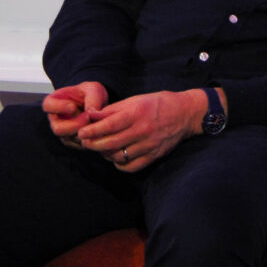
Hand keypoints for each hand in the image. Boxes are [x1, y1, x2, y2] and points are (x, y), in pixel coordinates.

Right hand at [42, 81, 108, 147]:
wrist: (98, 105)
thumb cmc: (91, 94)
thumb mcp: (94, 89)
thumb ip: (92, 98)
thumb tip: (90, 113)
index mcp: (55, 101)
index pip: (48, 105)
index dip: (58, 107)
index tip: (72, 106)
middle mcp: (56, 118)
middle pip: (58, 128)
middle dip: (75, 124)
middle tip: (88, 117)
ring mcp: (63, 131)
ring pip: (69, 138)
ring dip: (83, 131)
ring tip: (94, 121)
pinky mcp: (72, 141)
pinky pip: (78, 144)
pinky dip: (88, 138)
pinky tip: (95, 129)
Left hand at [76, 89, 205, 172]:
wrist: (185, 113)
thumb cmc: (157, 103)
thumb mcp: (135, 100)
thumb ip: (113, 110)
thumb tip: (92, 115)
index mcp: (137, 113)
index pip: (109, 125)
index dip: (92, 130)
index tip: (80, 133)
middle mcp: (143, 130)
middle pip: (111, 143)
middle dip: (93, 144)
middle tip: (85, 143)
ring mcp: (149, 145)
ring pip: (120, 156)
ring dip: (105, 154)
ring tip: (100, 148)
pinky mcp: (155, 155)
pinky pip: (132, 166)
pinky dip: (120, 164)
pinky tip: (115, 157)